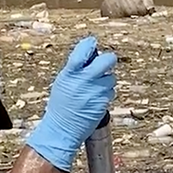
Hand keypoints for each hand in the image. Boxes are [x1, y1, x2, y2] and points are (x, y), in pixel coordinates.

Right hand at [26, 36, 116, 172]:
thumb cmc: (61, 105)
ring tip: (94, 88)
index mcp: (70, 73)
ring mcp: (96, 92)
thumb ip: (76, 68)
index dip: (90, 44)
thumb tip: (90, 54)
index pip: (84, 49)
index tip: (92, 44)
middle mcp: (85, 80)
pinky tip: (95, 99)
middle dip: (108, 60)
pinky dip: (106, 94)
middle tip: (104, 64)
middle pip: (108, 60)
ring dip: (106, 81)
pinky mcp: (103, 103)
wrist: (62, 129)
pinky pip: (111, 92)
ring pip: (111, 78)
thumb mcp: (62, 82)